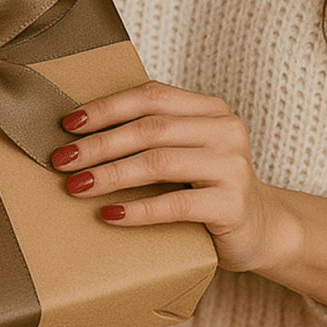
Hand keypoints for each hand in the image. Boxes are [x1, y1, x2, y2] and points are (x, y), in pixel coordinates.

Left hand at [51, 81, 326, 311]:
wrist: (264, 229)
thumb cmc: (209, 185)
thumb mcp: (187, 149)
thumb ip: (153, 132)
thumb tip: (82, 130)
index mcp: (210, 107)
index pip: (150, 96)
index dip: (106, 108)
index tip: (68, 123)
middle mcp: (225, 129)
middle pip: (149, 129)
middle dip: (99, 143)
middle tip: (62, 159)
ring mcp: (233, 165)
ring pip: (158, 163)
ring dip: (110, 174)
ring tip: (77, 185)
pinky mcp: (233, 204)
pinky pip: (176, 204)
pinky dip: (138, 209)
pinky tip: (109, 214)